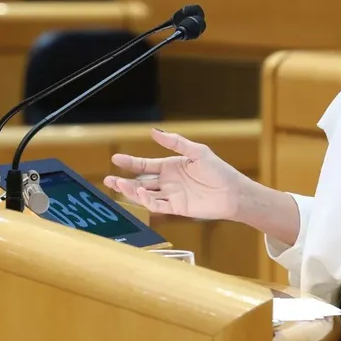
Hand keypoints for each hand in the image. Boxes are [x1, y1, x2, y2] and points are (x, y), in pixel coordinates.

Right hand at [103, 128, 249, 220]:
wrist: (232, 192)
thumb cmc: (218, 170)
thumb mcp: (196, 151)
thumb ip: (175, 142)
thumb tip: (154, 132)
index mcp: (170, 166)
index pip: (145, 166)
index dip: (130, 163)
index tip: (115, 159)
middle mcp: (167, 181)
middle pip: (140, 181)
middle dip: (124, 181)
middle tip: (108, 179)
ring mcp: (170, 195)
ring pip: (145, 194)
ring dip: (131, 190)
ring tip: (119, 185)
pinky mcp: (176, 208)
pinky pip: (157, 205)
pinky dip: (146, 200)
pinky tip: (140, 191)